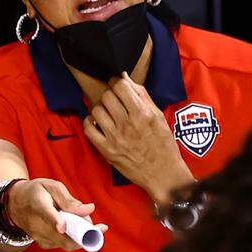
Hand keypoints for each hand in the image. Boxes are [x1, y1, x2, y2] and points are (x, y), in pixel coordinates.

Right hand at [4, 178, 107, 250]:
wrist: (14, 204)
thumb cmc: (36, 192)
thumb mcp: (51, 186)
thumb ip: (69, 199)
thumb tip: (89, 209)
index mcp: (38, 204)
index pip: (46, 214)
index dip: (55, 221)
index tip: (62, 226)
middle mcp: (36, 224)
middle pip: (63, 236)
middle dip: (86, 234)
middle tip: (101, 227)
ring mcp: (39, 236)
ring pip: (66, 243)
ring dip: (82, 236)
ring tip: (88, 223)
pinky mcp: (43, 243)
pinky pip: (63, 244)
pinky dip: (74, 238)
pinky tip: (77, 228)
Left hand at [84, 73, 194, 204]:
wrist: (163, 173)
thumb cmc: (163, 144)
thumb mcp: (158, 117)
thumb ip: (142, 96)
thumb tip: (125, 78)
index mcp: (142, 114)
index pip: (121, 86)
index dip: (117, 82)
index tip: (118, 86)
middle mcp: (127, 124)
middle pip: (107, 96)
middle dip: (110, 95)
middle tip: (114, 101)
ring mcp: (115, 138)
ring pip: (96, 110)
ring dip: (101, 108)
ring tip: (108, 113)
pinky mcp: (107, 150)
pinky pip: (88, 129)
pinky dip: (90, 122)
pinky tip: (98, 123)